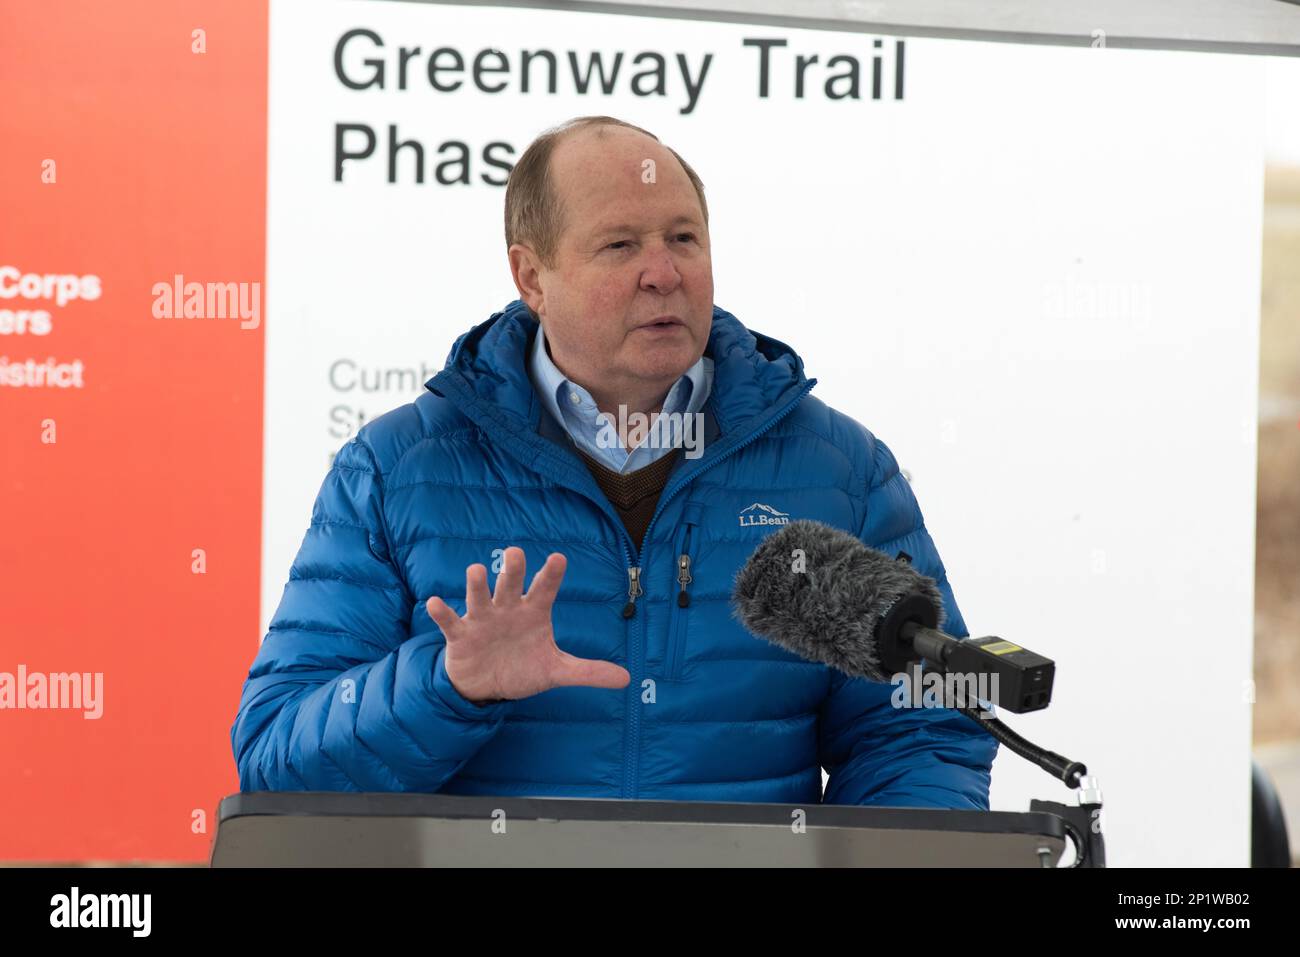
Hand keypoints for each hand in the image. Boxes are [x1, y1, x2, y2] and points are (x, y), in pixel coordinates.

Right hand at [426, 547, 630, 703]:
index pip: (545, 589)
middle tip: (516, 552)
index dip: (551, 575)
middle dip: (513, 569)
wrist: (487, 687)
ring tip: (476, 572)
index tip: (559, 558)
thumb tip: (627, 679)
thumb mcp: (556, 671)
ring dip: (477, 585)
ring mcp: (483, 619)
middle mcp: (508, 609)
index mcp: (534, 613)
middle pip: (511, 583)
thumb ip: (588, 672)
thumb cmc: (523, 668)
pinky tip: (435, 603)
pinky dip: (442, 612)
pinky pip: (450, 620)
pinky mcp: (460, 635)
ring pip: (479, 595)